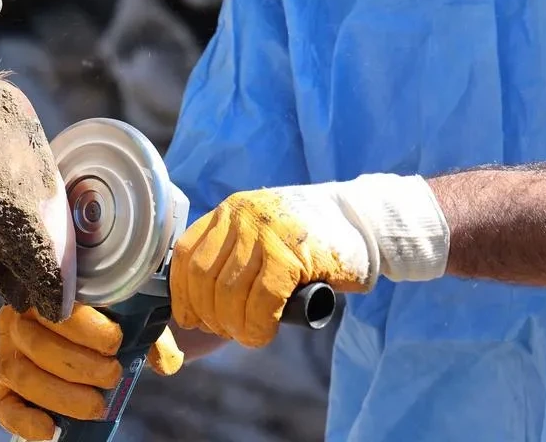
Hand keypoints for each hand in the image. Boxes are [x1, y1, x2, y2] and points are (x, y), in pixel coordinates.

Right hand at [0, 304, 183, 440]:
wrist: (91, 339)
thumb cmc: (109, 322)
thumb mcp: (130, 318)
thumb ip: (149, 334)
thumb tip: (167, 363)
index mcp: (46, 292)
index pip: (54, 305)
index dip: (83, 327)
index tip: (116, 342)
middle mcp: (18, 319)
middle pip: (36, 343)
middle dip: (79, 365)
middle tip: (113, 376)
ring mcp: (7, 353)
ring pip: (20, 374)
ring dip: (61, 394)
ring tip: (97, 405)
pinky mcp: (4, 388)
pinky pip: (4, 406)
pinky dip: (25, 420)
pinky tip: (52, 429)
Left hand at [170, 174, 449, 347]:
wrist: (362, 219)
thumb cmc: (309, 239)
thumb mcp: (262, 234)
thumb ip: (234, 256)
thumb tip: (202, 305)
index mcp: (228, 211)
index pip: (186, 255)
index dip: (183, 293)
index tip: (190, 318)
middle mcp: (241, 215)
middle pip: (204, 277)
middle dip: (209, 314)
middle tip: (227, 331)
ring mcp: (266, 231)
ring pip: (230, 291)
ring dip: (234, 324)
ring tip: (248, 335)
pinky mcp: (292, 252)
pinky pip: (262, 298)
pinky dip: (258, 324)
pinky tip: (262, 333)